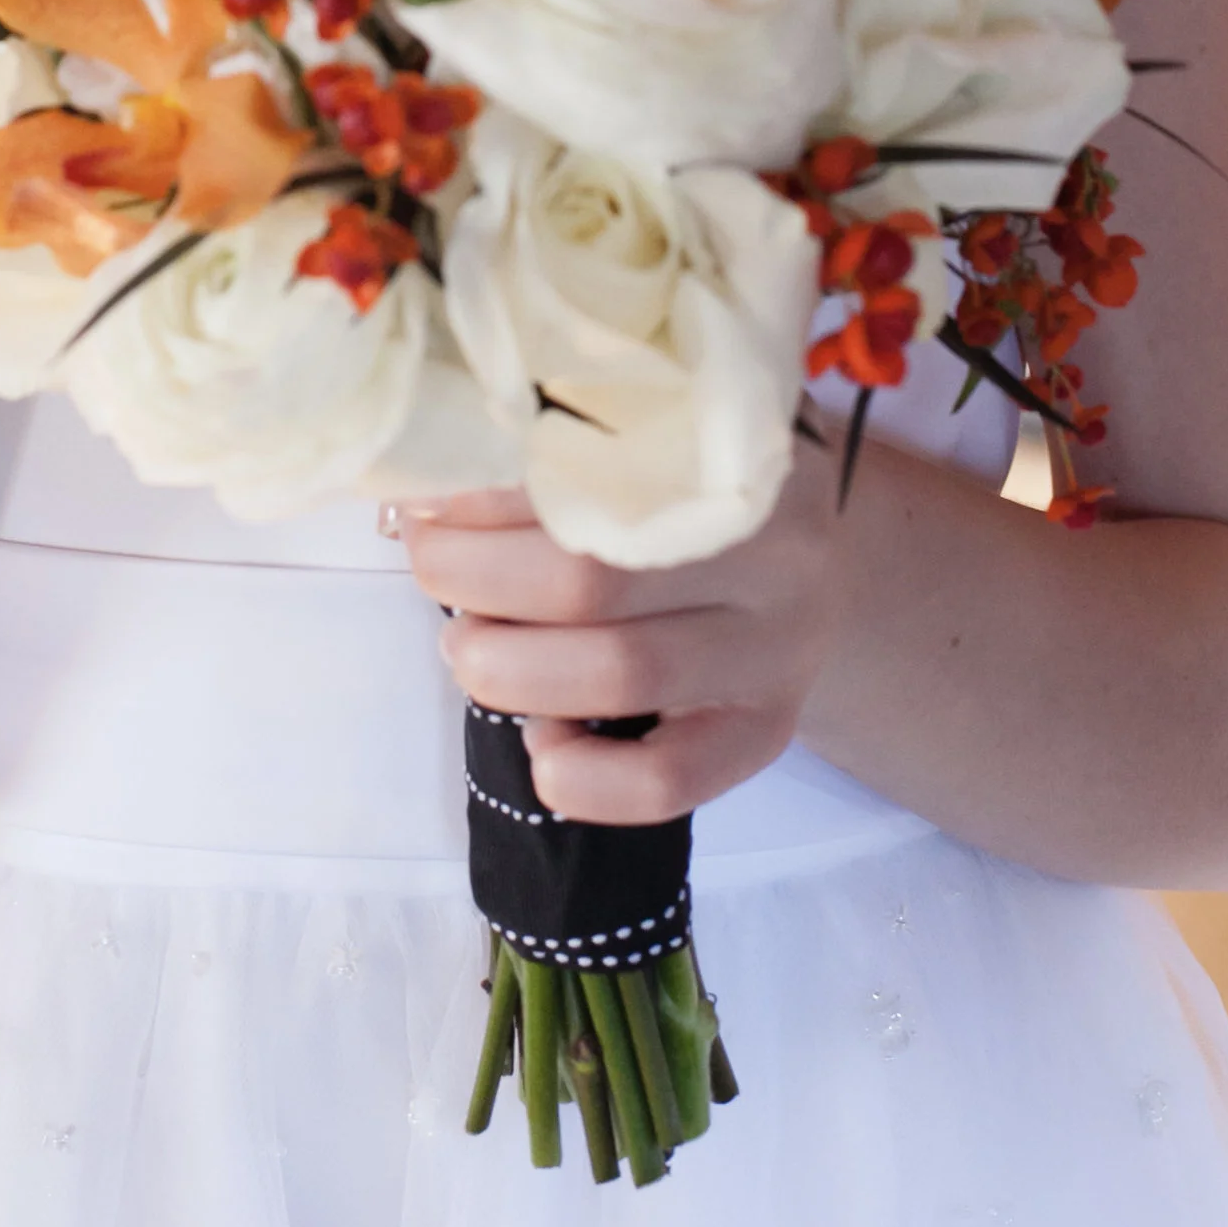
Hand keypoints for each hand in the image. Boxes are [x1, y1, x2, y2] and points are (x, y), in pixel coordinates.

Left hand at [399, 451, 843, 824]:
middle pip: (589, 578)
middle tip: (433, 569)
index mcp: (729, 455)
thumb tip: (425, 499)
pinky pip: (670, 779)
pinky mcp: (767, 734)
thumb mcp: (644, 447)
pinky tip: (543, 748)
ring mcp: (777, 652)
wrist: (802, 562)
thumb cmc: (689, 492)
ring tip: (467, 651)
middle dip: (477, 581)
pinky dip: (587, 778)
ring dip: (512, 669)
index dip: (483, 499)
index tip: (425, 501)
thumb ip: (555, 458)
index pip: (585, 475)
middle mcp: (771, 553)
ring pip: (622, 672)